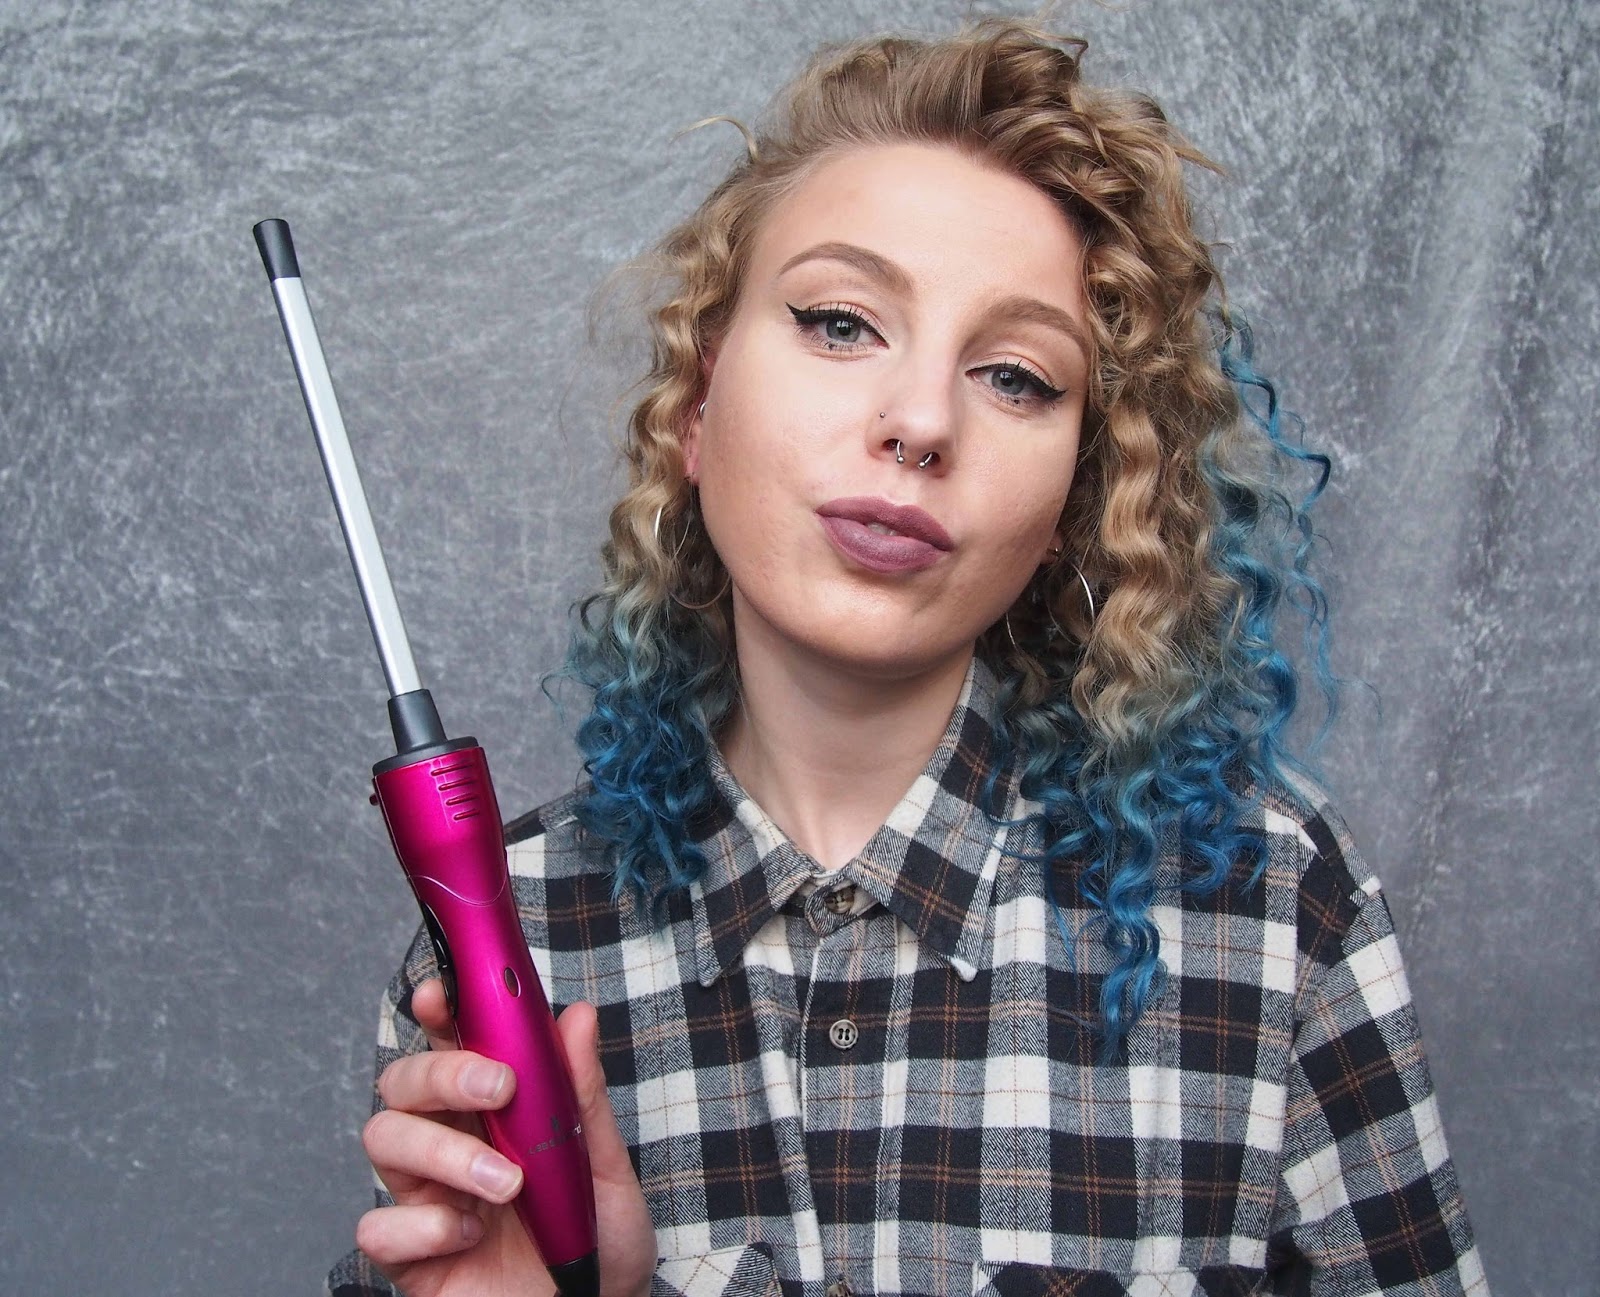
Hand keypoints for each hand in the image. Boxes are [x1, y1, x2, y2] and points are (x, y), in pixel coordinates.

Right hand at [357, 978, 656, 1296]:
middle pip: (403, 1081)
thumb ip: (582, 1095)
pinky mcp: (411, 1258)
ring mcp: (425, 1200)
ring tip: (507, 1185)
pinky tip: (469, 1236)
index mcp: (491, 1113)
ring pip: (382, 1139)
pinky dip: (424, 1226)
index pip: (449, 1046)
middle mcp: (449, 1147)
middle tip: (499, 1086)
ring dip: (446, 1152)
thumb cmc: (597, 1243)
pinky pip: (378, 1226)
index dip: (436, 1012)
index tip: (442, 993)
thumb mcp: (603, 1165)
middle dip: (444, 1071)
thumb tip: (577, 1016)